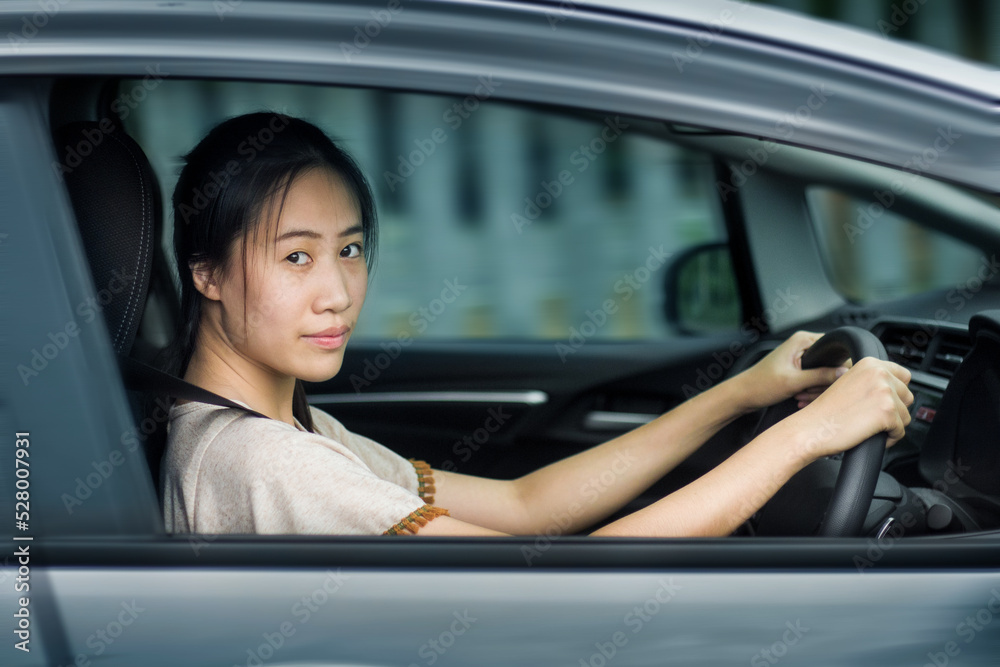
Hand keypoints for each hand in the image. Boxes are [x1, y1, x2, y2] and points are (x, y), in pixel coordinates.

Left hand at [734, 331, 849, 411]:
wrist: (742, 395)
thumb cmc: (761, 385)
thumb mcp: (793, 382)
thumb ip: (820, 376)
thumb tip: (845, 373)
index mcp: (803, 340)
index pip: (836, 349)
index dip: (839, 367)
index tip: (832, 382)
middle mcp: (803, 344)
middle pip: (832, 363)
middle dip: (823, 383)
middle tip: (807, 392)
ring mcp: (802, 356)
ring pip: (824, 374)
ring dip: (816, 389)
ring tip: (801, 396)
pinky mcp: (799, 368)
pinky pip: (815, 379)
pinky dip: (811, 391)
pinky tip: (800, 399)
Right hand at [786, 356, 913, 460]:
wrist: (811, 428)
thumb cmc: (825, 412)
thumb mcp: (849, 383)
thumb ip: (872, 381)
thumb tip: (896, 389)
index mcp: (870, 363)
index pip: (904, 376)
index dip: (896, 392)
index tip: (883, 402)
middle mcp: (879, 373)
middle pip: (907, 396)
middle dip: (895, 410)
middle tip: (872, 418)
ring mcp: (885, 392)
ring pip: (906, 415)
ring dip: (891, 426)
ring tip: (868, 427)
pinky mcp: (887, 412)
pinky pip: (901, 431)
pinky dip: (889, 439)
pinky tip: (869, 435)